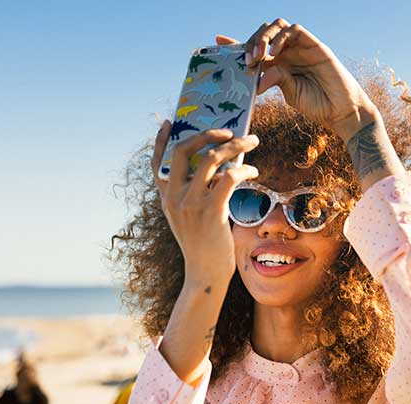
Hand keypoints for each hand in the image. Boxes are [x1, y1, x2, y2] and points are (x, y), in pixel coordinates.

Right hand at [151, 121, 259, 284]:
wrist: (205, 274)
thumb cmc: (203, 246)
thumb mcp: (189, 217)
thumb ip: (196, 193)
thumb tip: (219, 166)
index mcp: (166, 197)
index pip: (157, 163)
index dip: (160, 140)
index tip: (169, 122)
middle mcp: (174, 197)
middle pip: (184, 150)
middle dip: (206, 133)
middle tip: (227, 129)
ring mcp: (191, 203)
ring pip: (212, 158)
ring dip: (235, 145)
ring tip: (251, 141)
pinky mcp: (211, 211)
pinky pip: (230, 177)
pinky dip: (245, 169)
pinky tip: (254, 172)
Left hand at [216, 19, 377, 140]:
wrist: (342, 110)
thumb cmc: (317, 105)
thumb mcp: (290, 93)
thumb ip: (275, 79)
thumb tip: (256, 77)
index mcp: (278, 65)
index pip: (254, 49)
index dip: (236, 43)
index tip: (217, 41)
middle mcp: (287, 53)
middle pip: (262, 34)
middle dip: (250, 42)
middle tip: (246, 60)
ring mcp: (300, 47)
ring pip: (276, 27)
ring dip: (263, 38)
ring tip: (258, 57)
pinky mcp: (314, 44)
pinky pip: (294, 30)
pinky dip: (281, 38)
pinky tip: (274, 53)